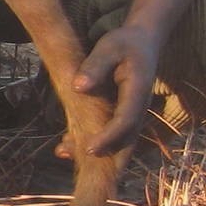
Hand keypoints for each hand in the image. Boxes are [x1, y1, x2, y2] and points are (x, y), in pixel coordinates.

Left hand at [73, 23, 162, 155]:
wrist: (141, 42)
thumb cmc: (124, 43)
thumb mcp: (109, 47)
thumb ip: (95, 66)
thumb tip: (79, 88)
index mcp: (138, 91)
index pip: (126, 120)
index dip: (109, 136)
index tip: (90, 148)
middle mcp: (138, 107)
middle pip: (125, 138)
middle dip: (104, 154)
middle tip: (79, 163)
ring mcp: (132, 112)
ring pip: (118, 139)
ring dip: (95, 151)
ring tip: (63, 152)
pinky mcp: (122, 113)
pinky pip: (110, 132)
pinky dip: (92, 140)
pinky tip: (66, 146)